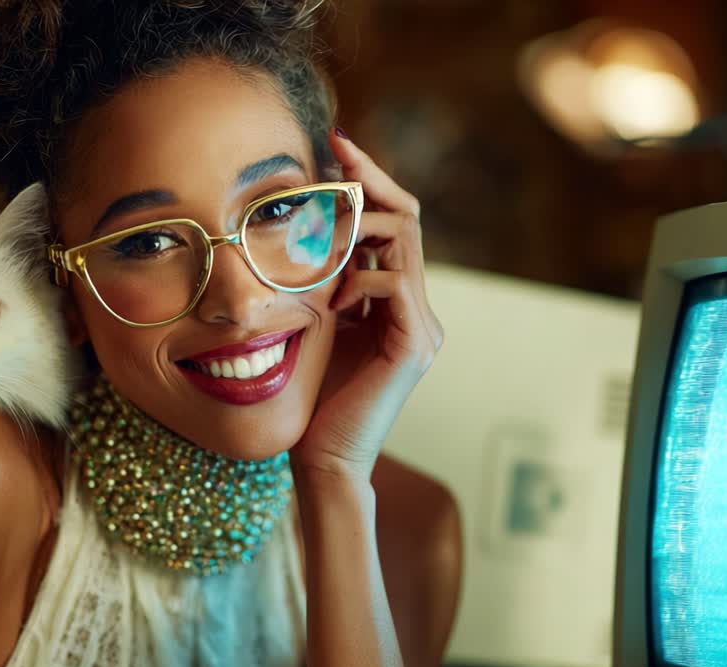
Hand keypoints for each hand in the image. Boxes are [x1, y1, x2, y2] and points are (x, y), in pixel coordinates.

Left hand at [290, 129, 443, 485]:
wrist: (322, 459)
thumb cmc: (311, 397)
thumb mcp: (315, 323)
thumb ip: (323, 282)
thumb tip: (304, 227)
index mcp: (396, 300)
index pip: (393, 223)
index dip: (368, 182)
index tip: (333, 147)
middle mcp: (417, 308)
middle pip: (406, 219)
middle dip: (370, 180)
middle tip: (334, 153)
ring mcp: (422, 326)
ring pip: (404, 241)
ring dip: (360, 223)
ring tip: (324, 225)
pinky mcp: (414, 346)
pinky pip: (393, 284)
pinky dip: (358, 277)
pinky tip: (329, 296)